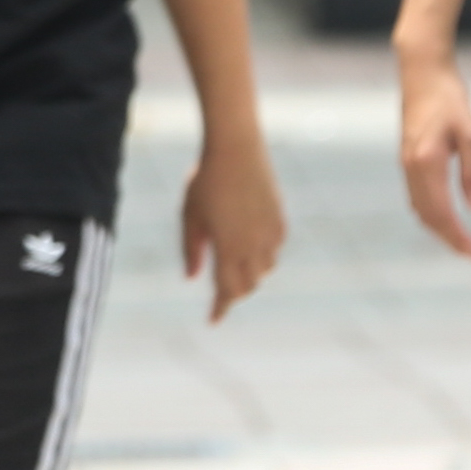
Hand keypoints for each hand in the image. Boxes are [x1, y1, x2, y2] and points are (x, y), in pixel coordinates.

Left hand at [178, 120, 287, 318]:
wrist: (236, 148)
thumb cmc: (206, 180)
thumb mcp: (190, 215)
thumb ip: (192, 249)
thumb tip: (192, 278)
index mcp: (228, 247)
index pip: (226, 290)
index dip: (220, 308)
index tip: (213, 321)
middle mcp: (253, 244)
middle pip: (247, 285)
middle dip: (234, 292)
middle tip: (219, 294)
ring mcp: (270, 232)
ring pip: (264, 269)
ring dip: (250, 275)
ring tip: (235, 270)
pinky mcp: (280, 220)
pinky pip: (274, 250)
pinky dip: (263, 256)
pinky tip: (251, 248)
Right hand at [395, 49, 470, 261]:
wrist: (421, 71)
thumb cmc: (450, 97)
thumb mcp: (470, 134)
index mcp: (427, 163)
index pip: (443, 213)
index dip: (459, 238)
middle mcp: (412, 167)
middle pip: (428, 217)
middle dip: (449, 239)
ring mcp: (406, 163)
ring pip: (419, 208)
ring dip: (439, 229)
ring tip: (461, 242)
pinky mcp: (407, 158)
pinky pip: (415, 196)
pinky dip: (430, 213)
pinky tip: (445, 217)